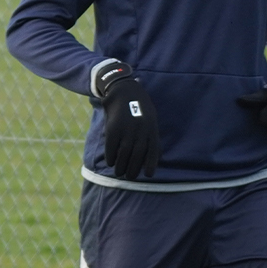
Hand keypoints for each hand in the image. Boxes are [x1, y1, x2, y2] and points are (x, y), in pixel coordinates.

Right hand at [98, 64, 160, 178]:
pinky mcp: (113, 128)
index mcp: (151, 129)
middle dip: (133, 169)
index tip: (148, 175)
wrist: (124, 91)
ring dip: (121, 166)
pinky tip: (110, 162)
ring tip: (119, 173)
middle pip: (137, 156)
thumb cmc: (139, 107)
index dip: (151, 165)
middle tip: (129, 176)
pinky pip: (112, 147)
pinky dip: (111, 157)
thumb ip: (151, 135)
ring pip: (124, 154)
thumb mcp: (151, 119)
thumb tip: (155, 156)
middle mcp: (140, 131)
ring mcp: (126, 130)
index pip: (153, 152)